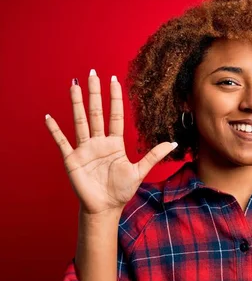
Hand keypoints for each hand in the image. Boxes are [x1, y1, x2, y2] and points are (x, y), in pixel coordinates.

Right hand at [45, 70, 176, 214]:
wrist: (105, 207)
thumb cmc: (121, 190)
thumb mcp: (139, 171)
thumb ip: (153, 155)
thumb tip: (172, 143)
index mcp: (115, 143)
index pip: (115, 115)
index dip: (115, 98)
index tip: (114, 80)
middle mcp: (99, 142)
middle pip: (96, 112)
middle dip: (95, 93)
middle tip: (93, 73)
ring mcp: (85, 149)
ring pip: (80, 121)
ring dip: (77, 103)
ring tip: (74, 85)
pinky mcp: (72, 159)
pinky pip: (62, 141)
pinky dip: (55, 130)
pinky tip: (49, 117)